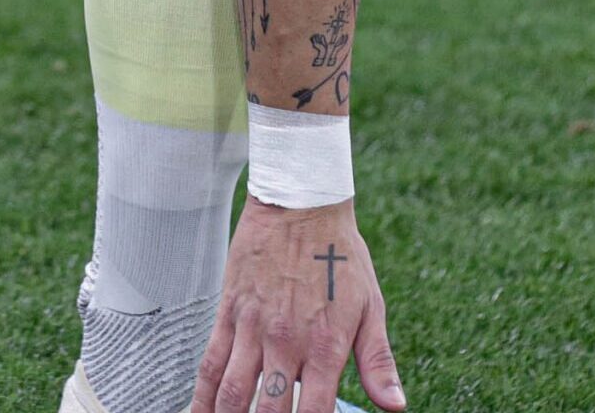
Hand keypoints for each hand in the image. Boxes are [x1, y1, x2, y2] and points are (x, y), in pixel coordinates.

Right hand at [195, 197, 403, 412]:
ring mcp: (252, 327)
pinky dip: (202, 395)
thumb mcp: (371, 306)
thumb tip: (395, 406)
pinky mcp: (229, 312)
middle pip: (267, 411)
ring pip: (232, 392)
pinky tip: (199, 412)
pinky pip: (210, 362)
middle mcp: (285, 341)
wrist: (299, 203)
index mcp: (325, 345)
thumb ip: (378, 361)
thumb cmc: (339, 255)